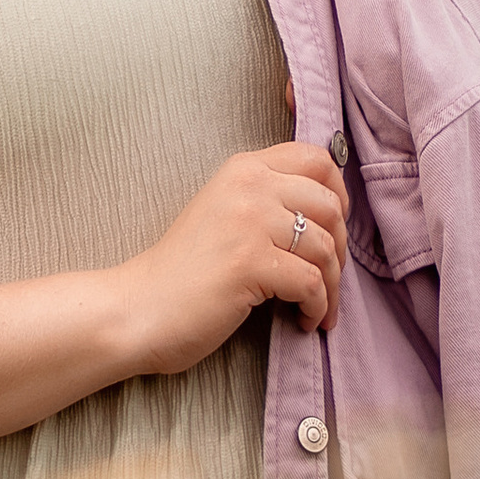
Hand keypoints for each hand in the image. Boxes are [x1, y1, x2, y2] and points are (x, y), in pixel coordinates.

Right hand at [109, 141, 347, 376]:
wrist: (138, 307)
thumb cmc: (184, 272)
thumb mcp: (224, 213)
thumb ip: (266, 201)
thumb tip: (330, 213)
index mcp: (242, 169)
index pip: (315, 158)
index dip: (338, 193)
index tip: (334, 227)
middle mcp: (248, 186)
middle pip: (330, 204)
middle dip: (341, 248)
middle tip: (330, 277)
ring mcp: (249, 223)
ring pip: (326, 247)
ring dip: (333, 287)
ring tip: (318, 308)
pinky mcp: (250, 263)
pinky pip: (312, 283)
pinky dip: (317, 308)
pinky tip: (305, 320)